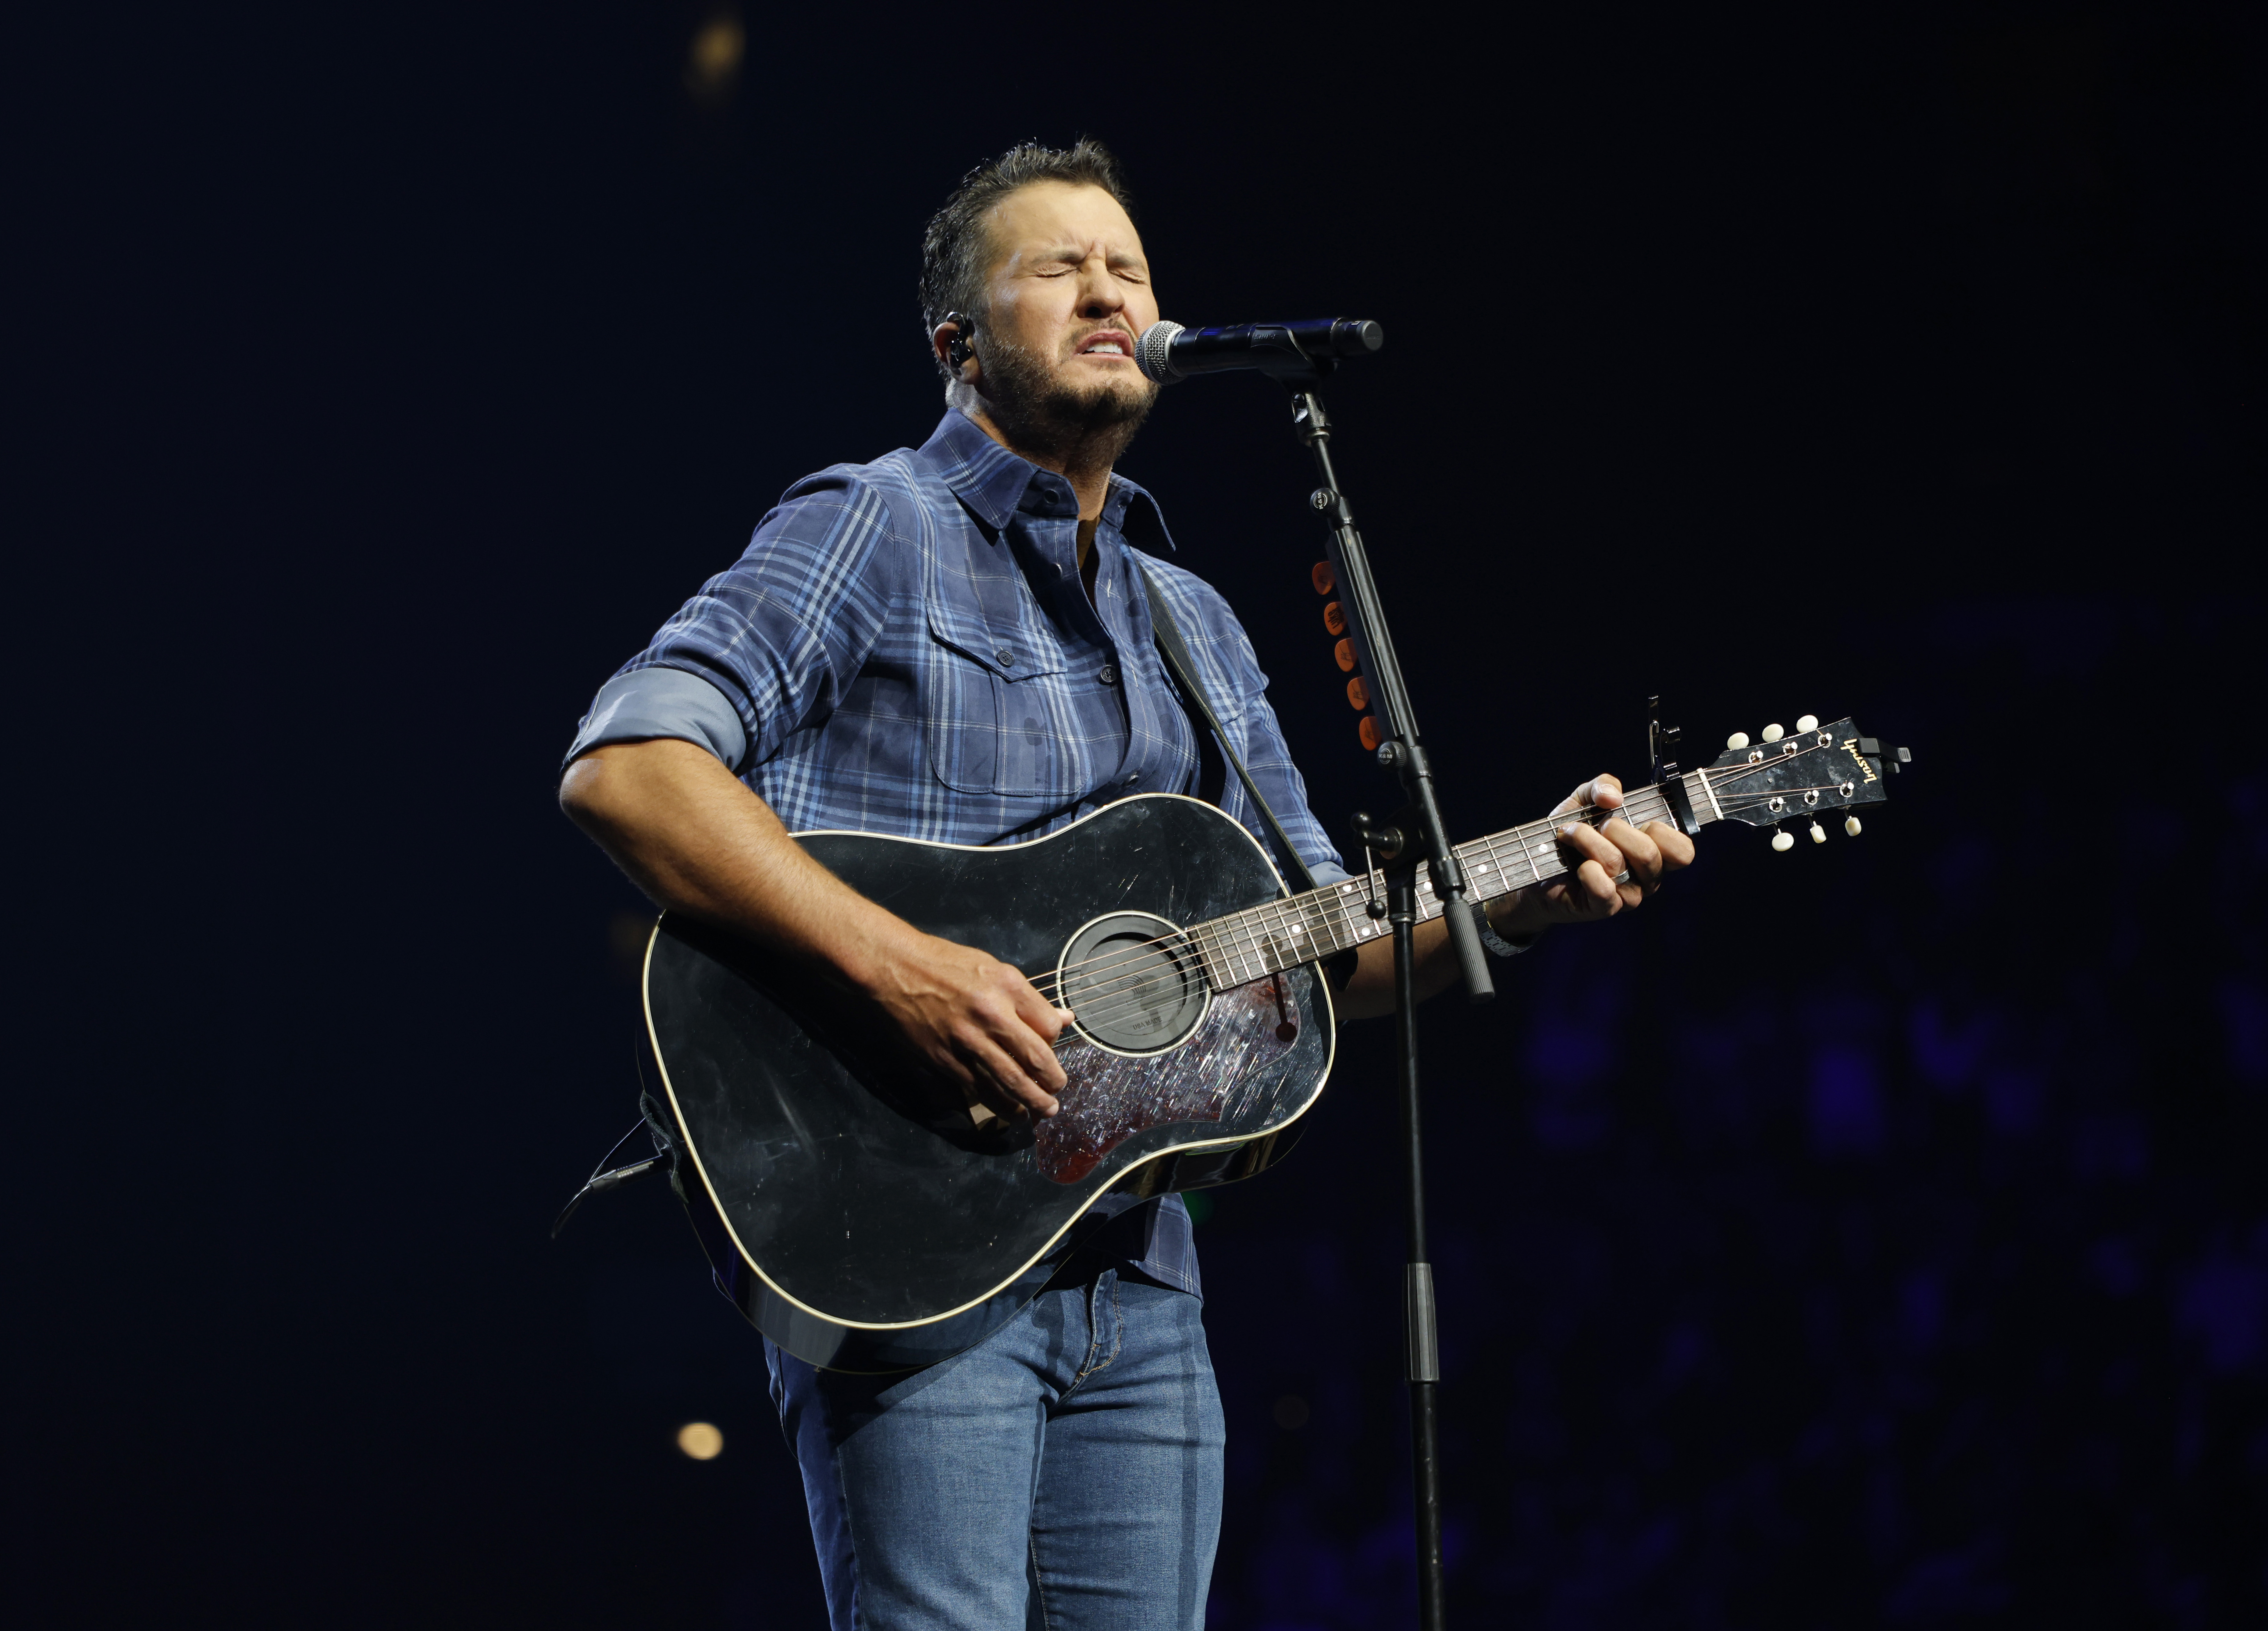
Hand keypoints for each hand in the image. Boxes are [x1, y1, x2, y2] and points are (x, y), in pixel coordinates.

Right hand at [860, 928, 1073, 1119]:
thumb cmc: (943, 964)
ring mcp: (966, 1039)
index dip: (1055, 1042)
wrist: (893, 969)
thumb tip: (1063, 1019)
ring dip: (1032, 1101)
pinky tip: (1012, 1111)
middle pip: (1035, 1058)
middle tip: (1057, 1092)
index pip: (1047, 1025)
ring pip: (1010, 1081)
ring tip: (1044, 1111)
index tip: (1051, 1049)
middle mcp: (990, 1012)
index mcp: (1006, 985)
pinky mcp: (945, 1058)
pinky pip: (979, 1089)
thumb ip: (1027, 998)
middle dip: (1053, 1082)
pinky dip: (1000, 1105)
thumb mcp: (992, 967)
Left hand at [1493, 773, 1695, 935]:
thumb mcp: (1584, 799)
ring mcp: (1627, 896)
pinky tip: (1576, 866)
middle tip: (1597, 826)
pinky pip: (1604, 889)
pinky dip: (1586, 870)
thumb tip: (1614, 797)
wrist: (1535, 863)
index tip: (1635, 819)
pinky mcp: (1603, 908)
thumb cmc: (1571, 833)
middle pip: (1649, 854)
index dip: (1662, 831)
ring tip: (1571, 835)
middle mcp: (1647, 877)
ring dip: (1588, 841)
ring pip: (1618, 865)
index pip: (1683, 851)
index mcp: (1655, 852)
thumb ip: (1603, 785)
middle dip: (1616, 830)